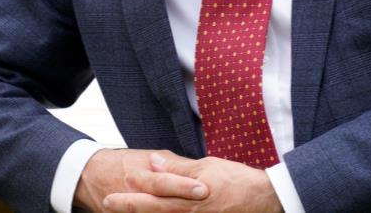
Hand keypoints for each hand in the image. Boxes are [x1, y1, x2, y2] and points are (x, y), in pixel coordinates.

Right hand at [74, 148, 208, 212]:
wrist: (92, 175)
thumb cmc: (125, 163)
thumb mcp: (147, 157)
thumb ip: (171, 164)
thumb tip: (197, 169)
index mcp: (140, 175)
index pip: (164, 182)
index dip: (184, 187)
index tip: (204, 189)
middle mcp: (135, 195)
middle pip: (162, 205)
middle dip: (183, 204)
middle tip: (205, 201)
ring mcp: (131, 211)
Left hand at [103, 153, 282, 212]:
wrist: (263, 202)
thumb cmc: (235, 181)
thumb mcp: (206, 167)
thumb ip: (178, 168)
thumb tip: (154, 163)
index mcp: (187, 195)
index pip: (156, 190)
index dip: (138, 185)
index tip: (123, 178)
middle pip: (151, 211)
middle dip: (128, 206)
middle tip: (107, 201)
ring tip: (122, 211)